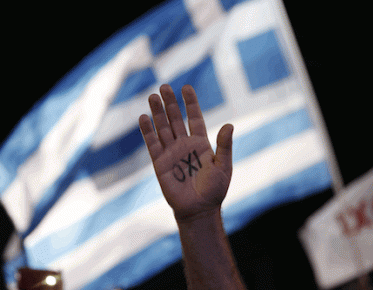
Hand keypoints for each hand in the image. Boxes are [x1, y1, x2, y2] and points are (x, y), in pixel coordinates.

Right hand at [139, 84, 233, 221]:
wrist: (199, 210)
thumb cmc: (214, 190)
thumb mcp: (223, 166)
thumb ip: (225, 145)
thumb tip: (229, 124)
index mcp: (200, 143)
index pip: (194, 117)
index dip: (190, 103)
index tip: (186, 87)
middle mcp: (184, 144)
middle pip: (175, 119)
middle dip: (170, 103)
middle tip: (164, 86)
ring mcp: (171, 153)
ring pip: (162, 128)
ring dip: (157, 113)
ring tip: (153, 96)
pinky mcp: (160, 163)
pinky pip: (152, 144)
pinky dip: (147, 131)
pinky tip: (143, 117)